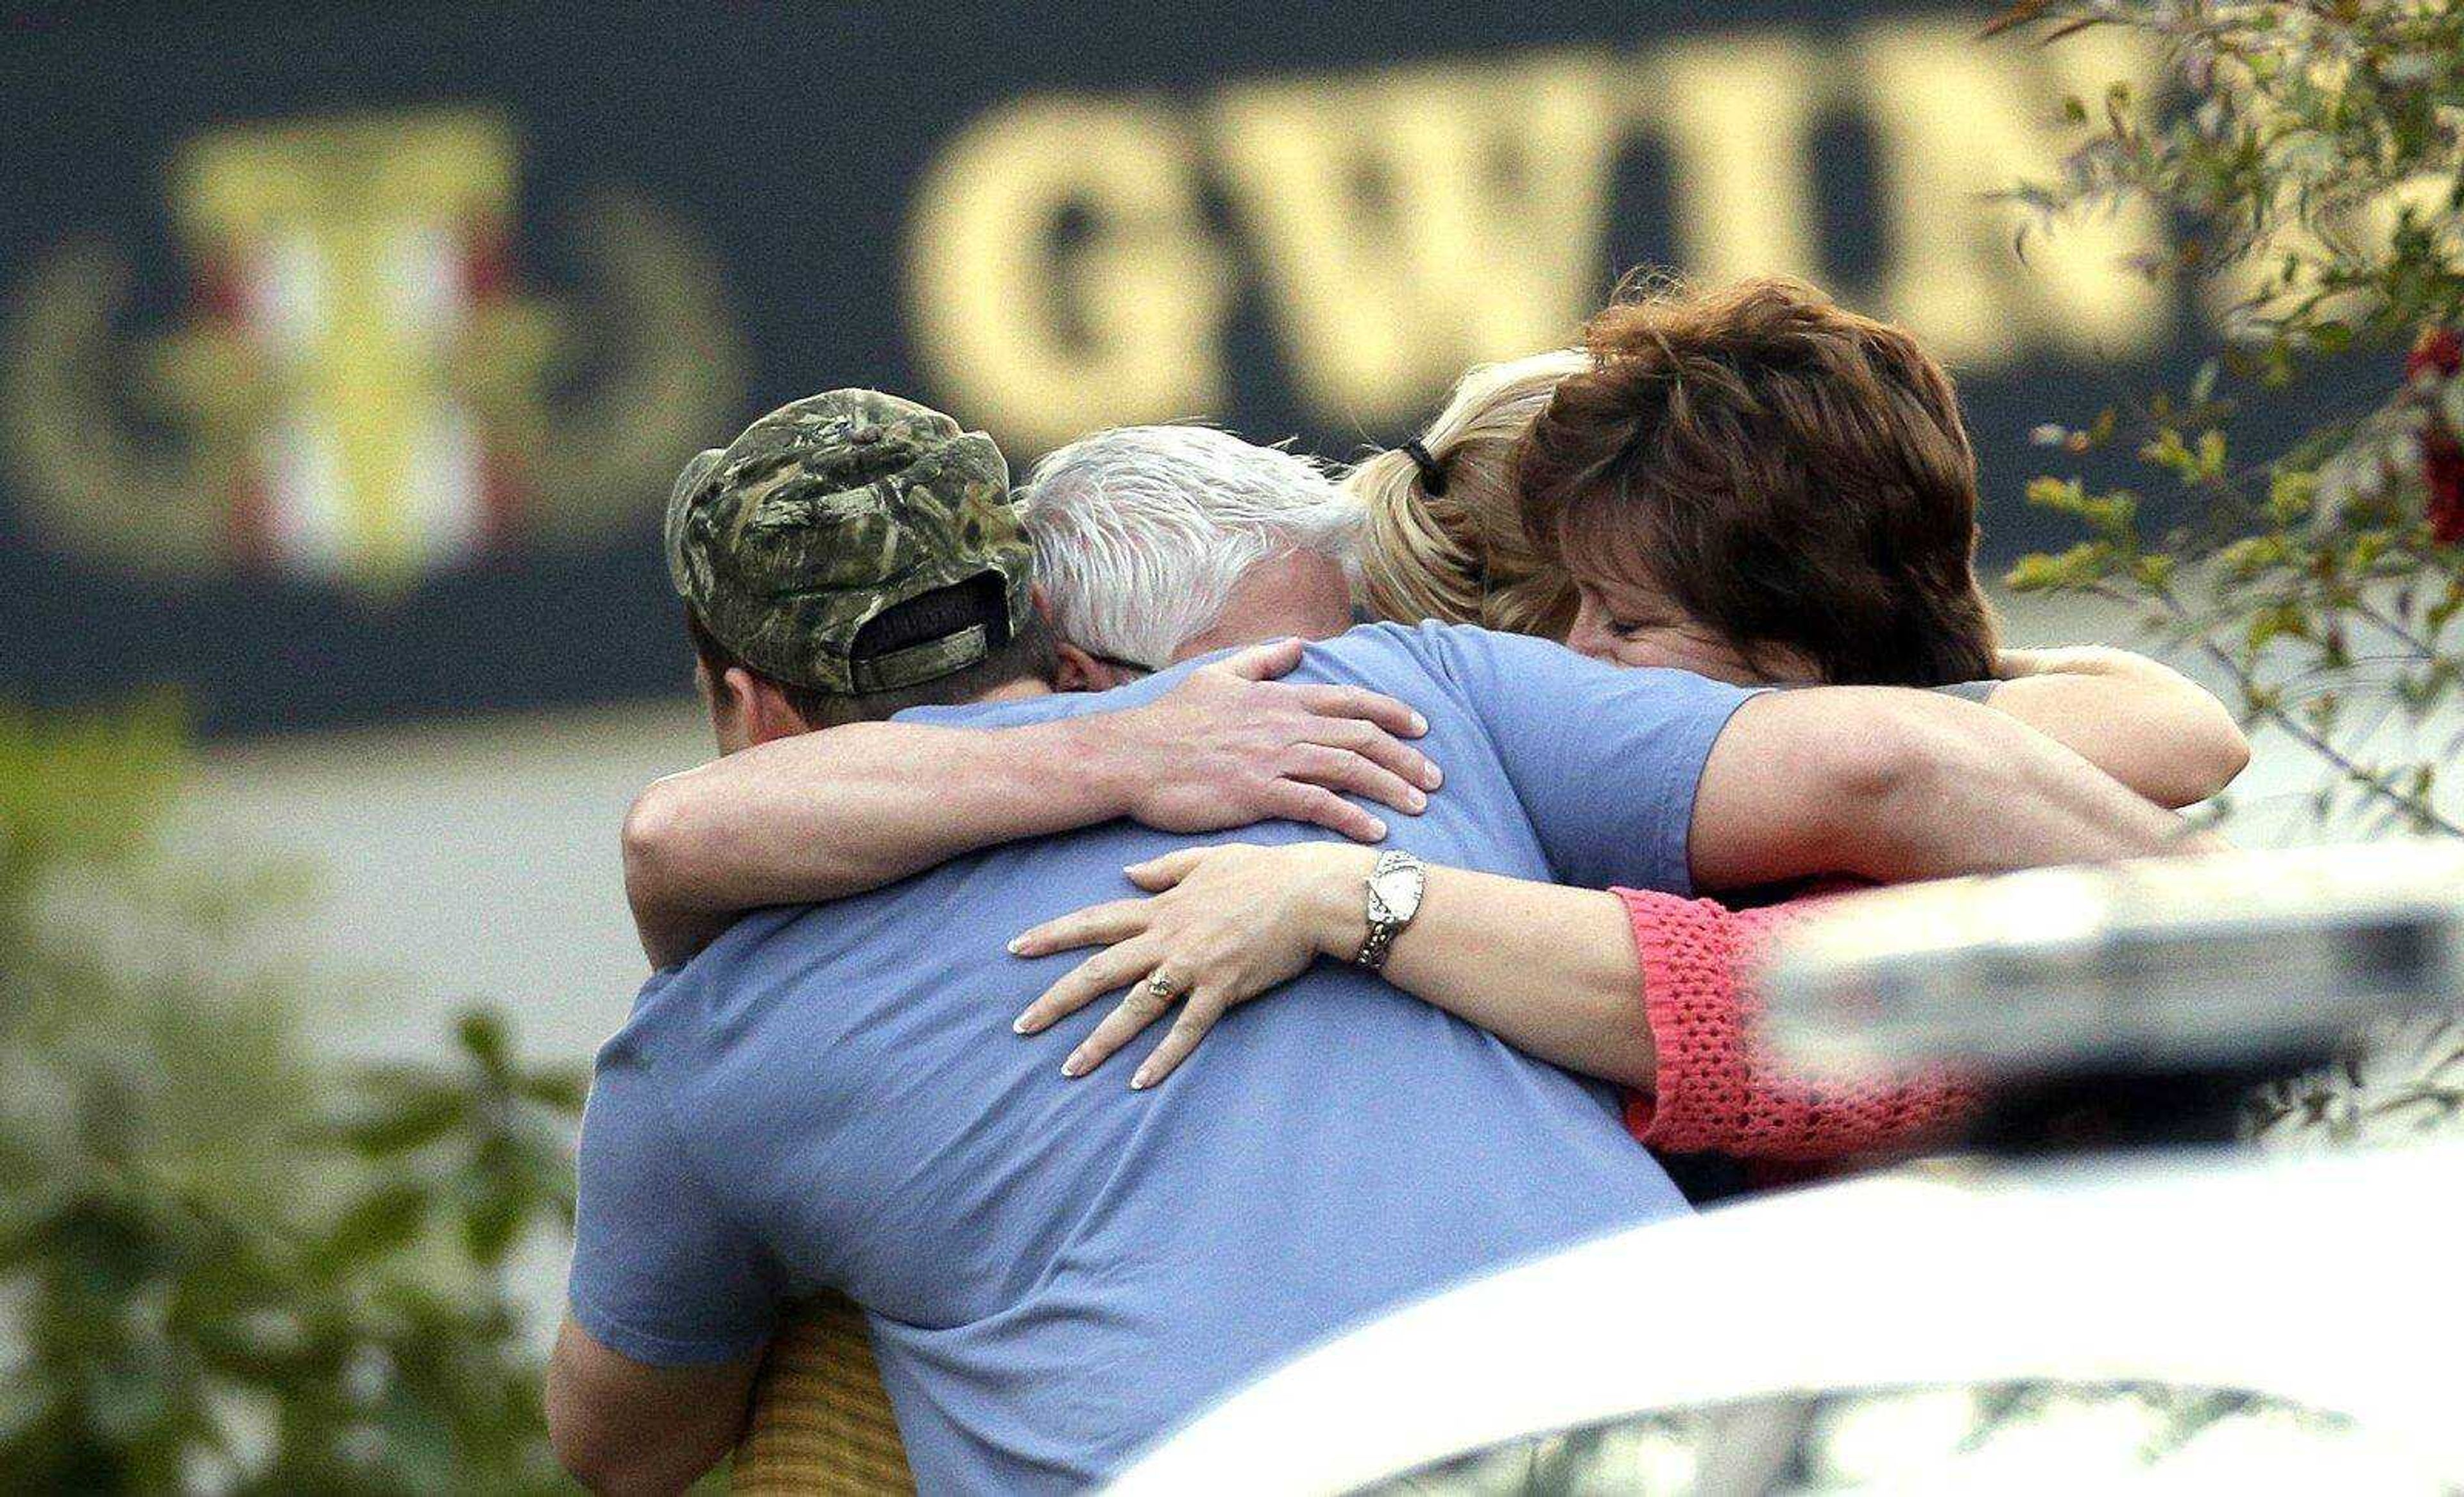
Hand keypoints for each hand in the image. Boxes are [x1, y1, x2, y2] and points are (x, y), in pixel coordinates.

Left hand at [1009, 842, 1373, 1088]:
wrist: (1310, 892)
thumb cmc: (1263, 872)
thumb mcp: (1206, 859)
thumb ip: (1163, 868)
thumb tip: (1126, 872)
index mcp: (1161, 907)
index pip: (1094, 922)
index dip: (1053, 935)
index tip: (1016, 948)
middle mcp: (1168, 938)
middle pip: (1100, 972)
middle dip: (1057, 1000)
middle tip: (1021, 1026)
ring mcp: (1194, 966)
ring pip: (1136, 1008)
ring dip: (1100, 1041)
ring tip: (1069, 1070)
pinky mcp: (1223, 990)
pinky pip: (1187, 1029)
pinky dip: (1163, 1057)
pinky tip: (1139, 1083)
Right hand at [1103, 639, 1440, 843]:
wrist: (1130, 756)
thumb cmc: (1169, 721)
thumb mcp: (1216, 676)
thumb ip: (1260, 660)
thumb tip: (1296, 644)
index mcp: (1278, 698)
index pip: (1349, 700)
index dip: (1390, 713)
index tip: (1420, 728)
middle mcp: (1284, 725)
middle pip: (1360, 737)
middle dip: (1404, 757)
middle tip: (1435, 778)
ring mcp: (1272, 759)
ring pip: (1347, 769)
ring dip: (1389, 786)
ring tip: (1419, 805)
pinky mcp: (1257, 793)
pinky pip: (1316, 804)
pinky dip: (1351, 816)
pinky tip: (1374, 832)